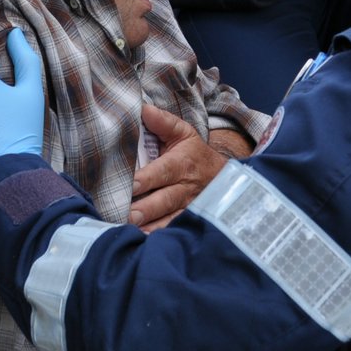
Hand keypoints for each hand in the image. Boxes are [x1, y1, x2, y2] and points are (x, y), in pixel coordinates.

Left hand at [129, 105, 227, 230]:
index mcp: (181, 164)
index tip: (133, 184)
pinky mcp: (187, 221)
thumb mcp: (183, 133)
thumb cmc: (194, 153)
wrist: (223, 176)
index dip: (148, 179)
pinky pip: (173, 230)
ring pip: (169, 219)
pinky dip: (159, 237)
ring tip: (131, 230)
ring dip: (150, 225)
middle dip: (146, 208)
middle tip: (127, 214)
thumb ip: (162, 122)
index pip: (163, 172)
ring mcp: (187, 207)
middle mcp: (185, 188)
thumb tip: (142, 108)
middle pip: (164, 200)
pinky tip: (143, 241)